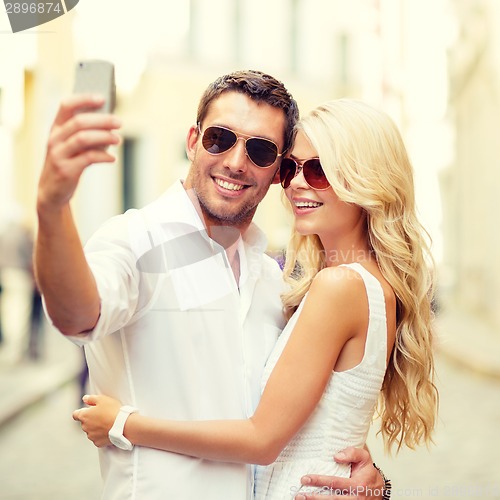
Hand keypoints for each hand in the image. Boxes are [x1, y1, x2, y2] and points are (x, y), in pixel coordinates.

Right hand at [37, 95, 120, 211]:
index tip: (103, 98)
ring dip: (104, 137)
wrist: (52, 192)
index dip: (84, 99)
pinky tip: (112, 158)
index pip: (66, 105)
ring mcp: (58, 154)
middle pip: (79, 122)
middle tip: (119, 122)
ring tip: (118, 139)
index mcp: (56, 128)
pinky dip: (103, 157)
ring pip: (83, 138)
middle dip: (102, 120)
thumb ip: (84, 133)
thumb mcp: (70, 146)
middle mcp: (55, 139)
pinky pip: (88, 158)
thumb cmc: (67, 164)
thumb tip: (109, 123)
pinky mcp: (66, 170)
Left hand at [72, 394, 121, 446]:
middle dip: (91, 419)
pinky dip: (101, 435)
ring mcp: (91, 436)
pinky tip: (108, 430)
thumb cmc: (112, 411)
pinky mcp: (97, 443)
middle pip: (84, 422)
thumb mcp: (102, 399)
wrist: (122, 425)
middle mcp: (85, 427)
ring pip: (91, 431)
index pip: (75, 414)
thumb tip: (85, 398)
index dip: (80, 412)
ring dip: (95, 427)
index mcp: (84, 416)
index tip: (86, 411)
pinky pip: (97, 438)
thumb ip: (91, 398)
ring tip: (107, 423)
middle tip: (102, 415)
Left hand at [295, 447, 385, 499]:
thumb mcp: (364, 457)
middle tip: (299, 495)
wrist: (378, 488)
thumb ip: (352, 453)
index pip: (335, 483)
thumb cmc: (368, 471)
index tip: (305, 478)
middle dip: (314, 498)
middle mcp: (355, 498)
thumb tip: (336, 456)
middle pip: (332, 499)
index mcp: (357, 485)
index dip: (319, 481)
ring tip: (302, 499)